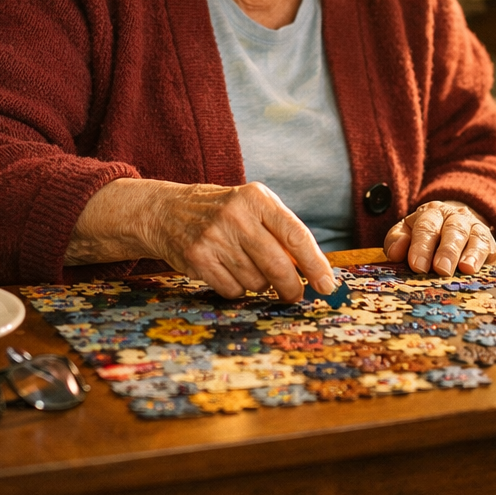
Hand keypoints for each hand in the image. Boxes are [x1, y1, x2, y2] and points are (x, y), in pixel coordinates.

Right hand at [68, 178, 334, 301]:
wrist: (168, 211)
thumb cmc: (224, 213)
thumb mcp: (253, 208)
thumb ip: (282, 234)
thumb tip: (315, 273)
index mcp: (257, 198)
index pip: (296, 235)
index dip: (315, 265)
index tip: (327, 286)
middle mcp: (237, 215)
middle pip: (278, 266)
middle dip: (291, 288)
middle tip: (295, 296)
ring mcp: (215, 237)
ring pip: (256, 281)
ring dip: (258, 283)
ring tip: (245, 266)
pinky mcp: (198, 258)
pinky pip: (233, 290)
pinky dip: (236, 288)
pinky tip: (227, 271)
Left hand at [383, 201, 495, 275]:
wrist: (455, 223)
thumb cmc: (425, 235)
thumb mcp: (407, 232)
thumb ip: (396, 240)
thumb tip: (394, 254)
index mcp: (431, 212)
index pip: (426, 227)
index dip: (421, 246)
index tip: (417, 266)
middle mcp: (455, 216)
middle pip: (452, 230)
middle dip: (446, 250)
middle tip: (441, 269)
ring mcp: (475, 227)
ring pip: (475, 236)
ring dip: (470, 253)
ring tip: (466, 269)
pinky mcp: (490, 242)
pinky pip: (489, 247)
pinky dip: (483, 257)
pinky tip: (477, 269)